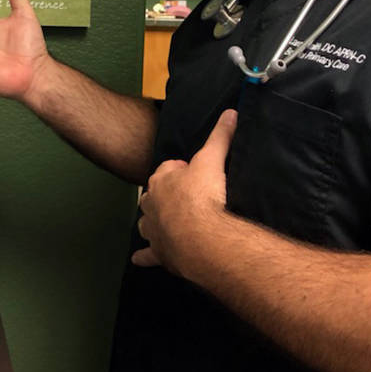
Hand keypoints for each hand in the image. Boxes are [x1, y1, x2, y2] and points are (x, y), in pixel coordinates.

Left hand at [133, 109, 236, 276]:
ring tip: (167, 222)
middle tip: (186, 199)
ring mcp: (154, 230)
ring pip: (147, 223)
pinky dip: (144, 256)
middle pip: (154, 196)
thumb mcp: (213, 160)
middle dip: (166, 196)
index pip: (167, 169)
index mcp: (161, 181)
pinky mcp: (159, 253)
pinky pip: (147, 255)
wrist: (203, 239)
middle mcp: (152, 205)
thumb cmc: (204, 197)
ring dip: (154, 222)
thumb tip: (230, 113)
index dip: (181, 170)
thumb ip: (220, 136)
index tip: (194, 174)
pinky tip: (139, 258)